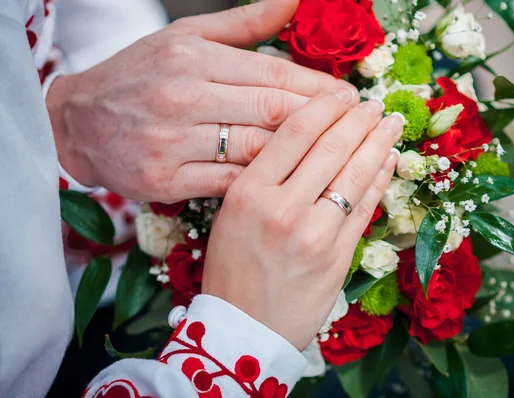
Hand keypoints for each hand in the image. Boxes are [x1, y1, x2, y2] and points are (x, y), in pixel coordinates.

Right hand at [46, 0, 348, 201]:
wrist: (79, 122)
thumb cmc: (140, 76)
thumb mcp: (186, 37)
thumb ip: (246, 22)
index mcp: (192, 56)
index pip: (273, 75)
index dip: (319, 89)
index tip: (350, 99)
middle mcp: (182, 97)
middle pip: (271, 112)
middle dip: (321, 122)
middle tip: (355, 127)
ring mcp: (171, 142)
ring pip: (255, 150)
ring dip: (300, 155)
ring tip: (334, 156)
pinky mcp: (165, 180)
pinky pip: (230, 183)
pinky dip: (264, 184)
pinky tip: (292, 183)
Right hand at [201, 87, 403, 349]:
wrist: (244, 330)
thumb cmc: (231, 271)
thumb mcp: (231, 215)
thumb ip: (265, 177)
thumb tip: (311, 140)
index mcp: (247, 192)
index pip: (295, 132)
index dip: (326, 107)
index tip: (342, 95)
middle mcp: (282, 208)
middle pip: (331, 147)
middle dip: (359, 119)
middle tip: (374, 103)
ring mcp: (315, 233)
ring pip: (355, 173)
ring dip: (378, 143)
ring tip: (390, 124)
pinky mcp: (339, 256)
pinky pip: (366, 207)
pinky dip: (380, 179)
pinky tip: (389, 160)